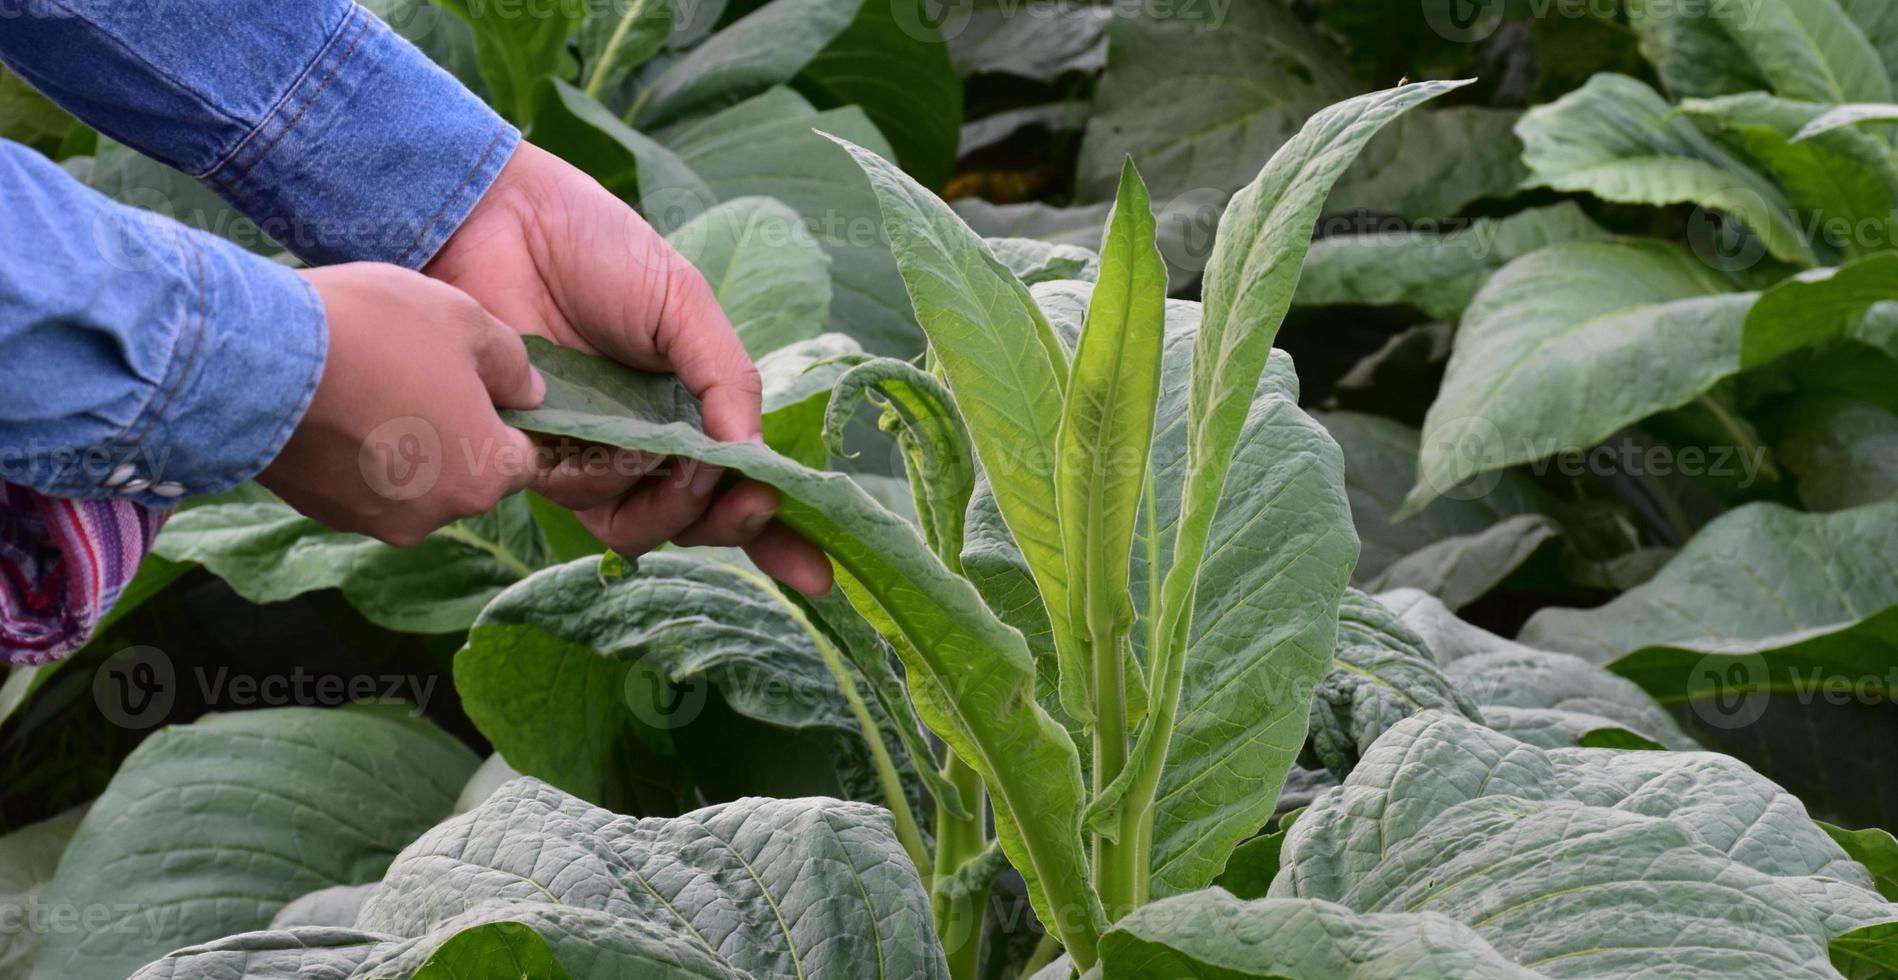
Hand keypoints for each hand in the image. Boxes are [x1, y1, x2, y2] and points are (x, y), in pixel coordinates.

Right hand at [262, 264, 544, 545]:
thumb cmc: (376, 333)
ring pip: (410, 481)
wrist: (254, 359)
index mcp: (485, 477)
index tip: (482, 385)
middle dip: (455, 432)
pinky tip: (334, 406)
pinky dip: (355, 454)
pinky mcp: (321, 513)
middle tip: (420, 375)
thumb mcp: (465, 321)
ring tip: (371, 385)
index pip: (523, 459)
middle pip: (465, 473)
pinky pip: (358, 482)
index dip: (508, 419)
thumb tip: (528, 394)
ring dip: (402, 445)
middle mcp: (436, 516)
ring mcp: (374, 520)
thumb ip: (512, 364)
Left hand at [426, 142, 830, 594]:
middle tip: (749, 502)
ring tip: (680, 461)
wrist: (506, 223)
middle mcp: (645, 443)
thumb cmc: (599, 252)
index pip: (738, 484)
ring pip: (640, 526)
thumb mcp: (687, 304)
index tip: (818, 572)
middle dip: (730, 524)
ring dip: (673, 507)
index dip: (777, 537)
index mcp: (691, 408)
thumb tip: (751, 454)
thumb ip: (726, 378)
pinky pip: (583, 501)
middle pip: (694, 521)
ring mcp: (592, 454)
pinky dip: (609, 482)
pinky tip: (611, 440)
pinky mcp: (539, 456)